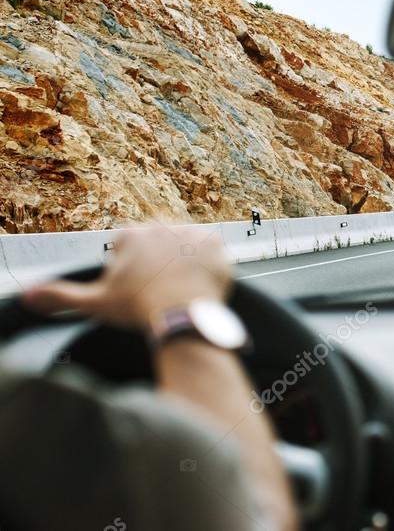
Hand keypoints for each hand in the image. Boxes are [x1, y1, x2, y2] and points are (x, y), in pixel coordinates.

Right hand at [23, 223, 232, 328]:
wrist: (183, 314)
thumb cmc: (139, 308)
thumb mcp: (95, 303)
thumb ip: (61, 296)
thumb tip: (30, 295)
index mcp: (131, 234)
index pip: (129, 248)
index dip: (131, 271)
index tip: (136, 288)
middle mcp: (162, 226)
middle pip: (158, 246)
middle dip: (157, 264)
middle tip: (159, 290)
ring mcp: (191, 233)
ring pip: (184, 248)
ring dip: (183, 263)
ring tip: (179, 288)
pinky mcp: (216, 244)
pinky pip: (212, 253)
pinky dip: (208, 267)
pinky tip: (199, 282)